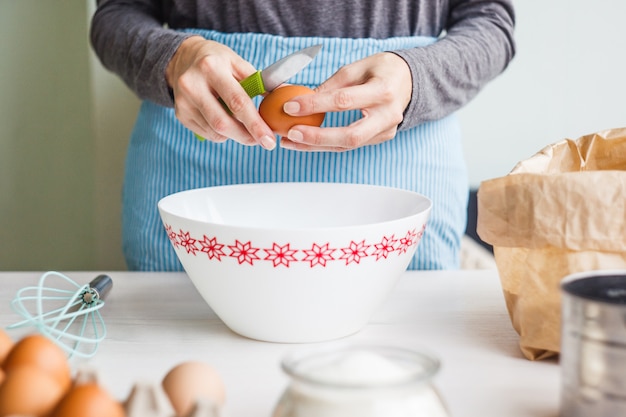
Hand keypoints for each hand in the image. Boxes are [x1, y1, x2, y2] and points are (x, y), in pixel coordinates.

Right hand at [166, 36, 276, 149]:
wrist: (183, 59)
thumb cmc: (218, 62)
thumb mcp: (238, 63)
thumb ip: (260, 81)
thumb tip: (286, 94)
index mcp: (212, 68)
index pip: (237, 102)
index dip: (255, 124)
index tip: (269, 139)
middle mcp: (193, 84)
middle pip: (223, 122)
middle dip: (246, 136)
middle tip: (263, 142)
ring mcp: (183, 101)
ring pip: (215, 132)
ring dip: (235, 135)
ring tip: (244, 127)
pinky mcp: (180, 114)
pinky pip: (207, 133)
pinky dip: (222, 134)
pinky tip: (226, 122)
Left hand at [279, 52, 411, 151]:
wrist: (410, 82)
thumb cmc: (380, 70)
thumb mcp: (357, 67)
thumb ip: (331, 85)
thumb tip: (299, 98)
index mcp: (382, 91)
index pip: (343, 101)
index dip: (315, 105)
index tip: (290, 106)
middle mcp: (387, 115)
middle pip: (350, 135)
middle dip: (317, 137)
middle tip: (290, 134)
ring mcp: (385, 131)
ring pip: (347, 145)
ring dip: (315, 145)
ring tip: (289, 141)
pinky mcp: (380, 139)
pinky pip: (349, 145)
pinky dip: (326, 144)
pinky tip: (305, 141)